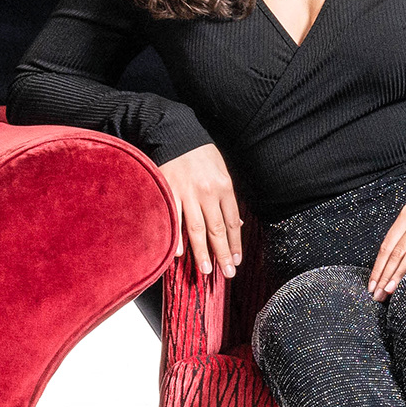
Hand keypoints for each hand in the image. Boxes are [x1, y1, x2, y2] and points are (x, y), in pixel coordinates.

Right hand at [161, 146, 243, 279]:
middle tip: (227, 273)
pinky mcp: (168, 191)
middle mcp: (207, 192)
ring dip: (202, 252)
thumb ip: (227, 199)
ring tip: (206, 270)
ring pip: (197, 229)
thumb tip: (236, 226)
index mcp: (224, 187)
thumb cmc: (200, 154)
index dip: (235, 244)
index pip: (232, 222)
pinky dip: (177, 237)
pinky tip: (180, 253)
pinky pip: (174, 218)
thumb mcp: (222, 172)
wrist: (175, 133)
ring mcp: (187, 192)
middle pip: (217, 230)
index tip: (237, 261)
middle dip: (223, 254)